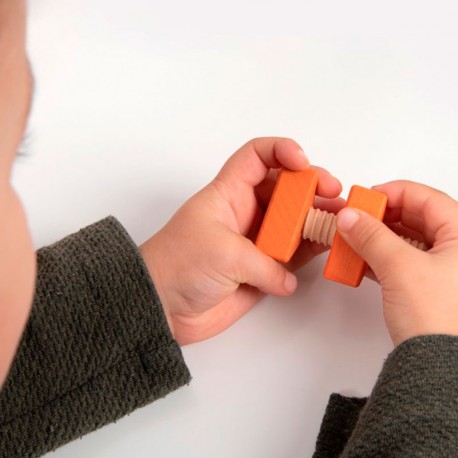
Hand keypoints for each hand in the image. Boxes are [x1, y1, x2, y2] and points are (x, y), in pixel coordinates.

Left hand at [140, 137, 341, 344]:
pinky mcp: (261, 268)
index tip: (302, 162)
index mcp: (228, 194)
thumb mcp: (223, 254)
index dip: (281, 150)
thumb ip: (264, 264)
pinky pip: (293, 253)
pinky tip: (327, 247)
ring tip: (340, 221)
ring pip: (294, 220)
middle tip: (334, 195)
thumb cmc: (179, 266)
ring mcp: (256, 240)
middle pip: (285, 187)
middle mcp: (246, 212)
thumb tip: (285, 279)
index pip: (256, 156)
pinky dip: (310, 249)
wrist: (162, 307)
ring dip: (317, 217)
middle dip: (312, 186)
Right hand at [335, 180, 457, 345]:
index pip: (426, 198)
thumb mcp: (400, 267)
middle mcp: (457, 250)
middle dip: (380, 217)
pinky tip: (359, 259)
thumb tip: (350, 217)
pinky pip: (401, 261)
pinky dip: (379, 257)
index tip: (365, 198)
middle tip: (354, 218)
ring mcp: (443, 269)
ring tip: (352, 239)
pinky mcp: (428, 286)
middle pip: (415, 217)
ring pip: (406, 240)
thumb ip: (371, 236)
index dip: (393, 193)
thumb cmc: (439, 319)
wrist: (437, 366)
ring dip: (376, 238)